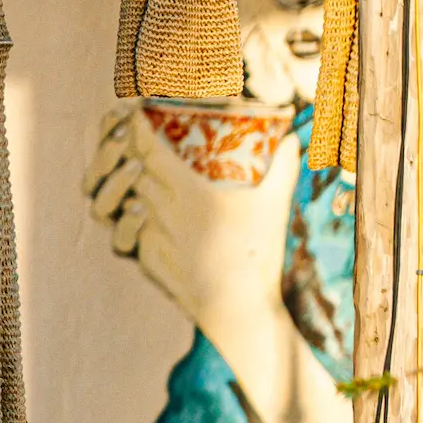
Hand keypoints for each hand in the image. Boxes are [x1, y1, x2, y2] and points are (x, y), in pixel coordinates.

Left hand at [86, 102, 349, 422]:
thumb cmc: (257, 254)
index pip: (146, 149)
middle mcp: (161, 210)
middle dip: (134, 152)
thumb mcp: (274, 205)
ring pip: (129, 198)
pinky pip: (132, 230)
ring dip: (134, 185)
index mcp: (187, 191)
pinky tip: (152, 216)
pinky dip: (138, 220)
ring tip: (148, 178)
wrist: (236, 308)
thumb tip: (293, 138)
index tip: (139, 114)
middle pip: (133, 170)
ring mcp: (150, 235)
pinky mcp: (146, 259)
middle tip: (144, 141)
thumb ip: (283, 167)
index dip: (137, 128)